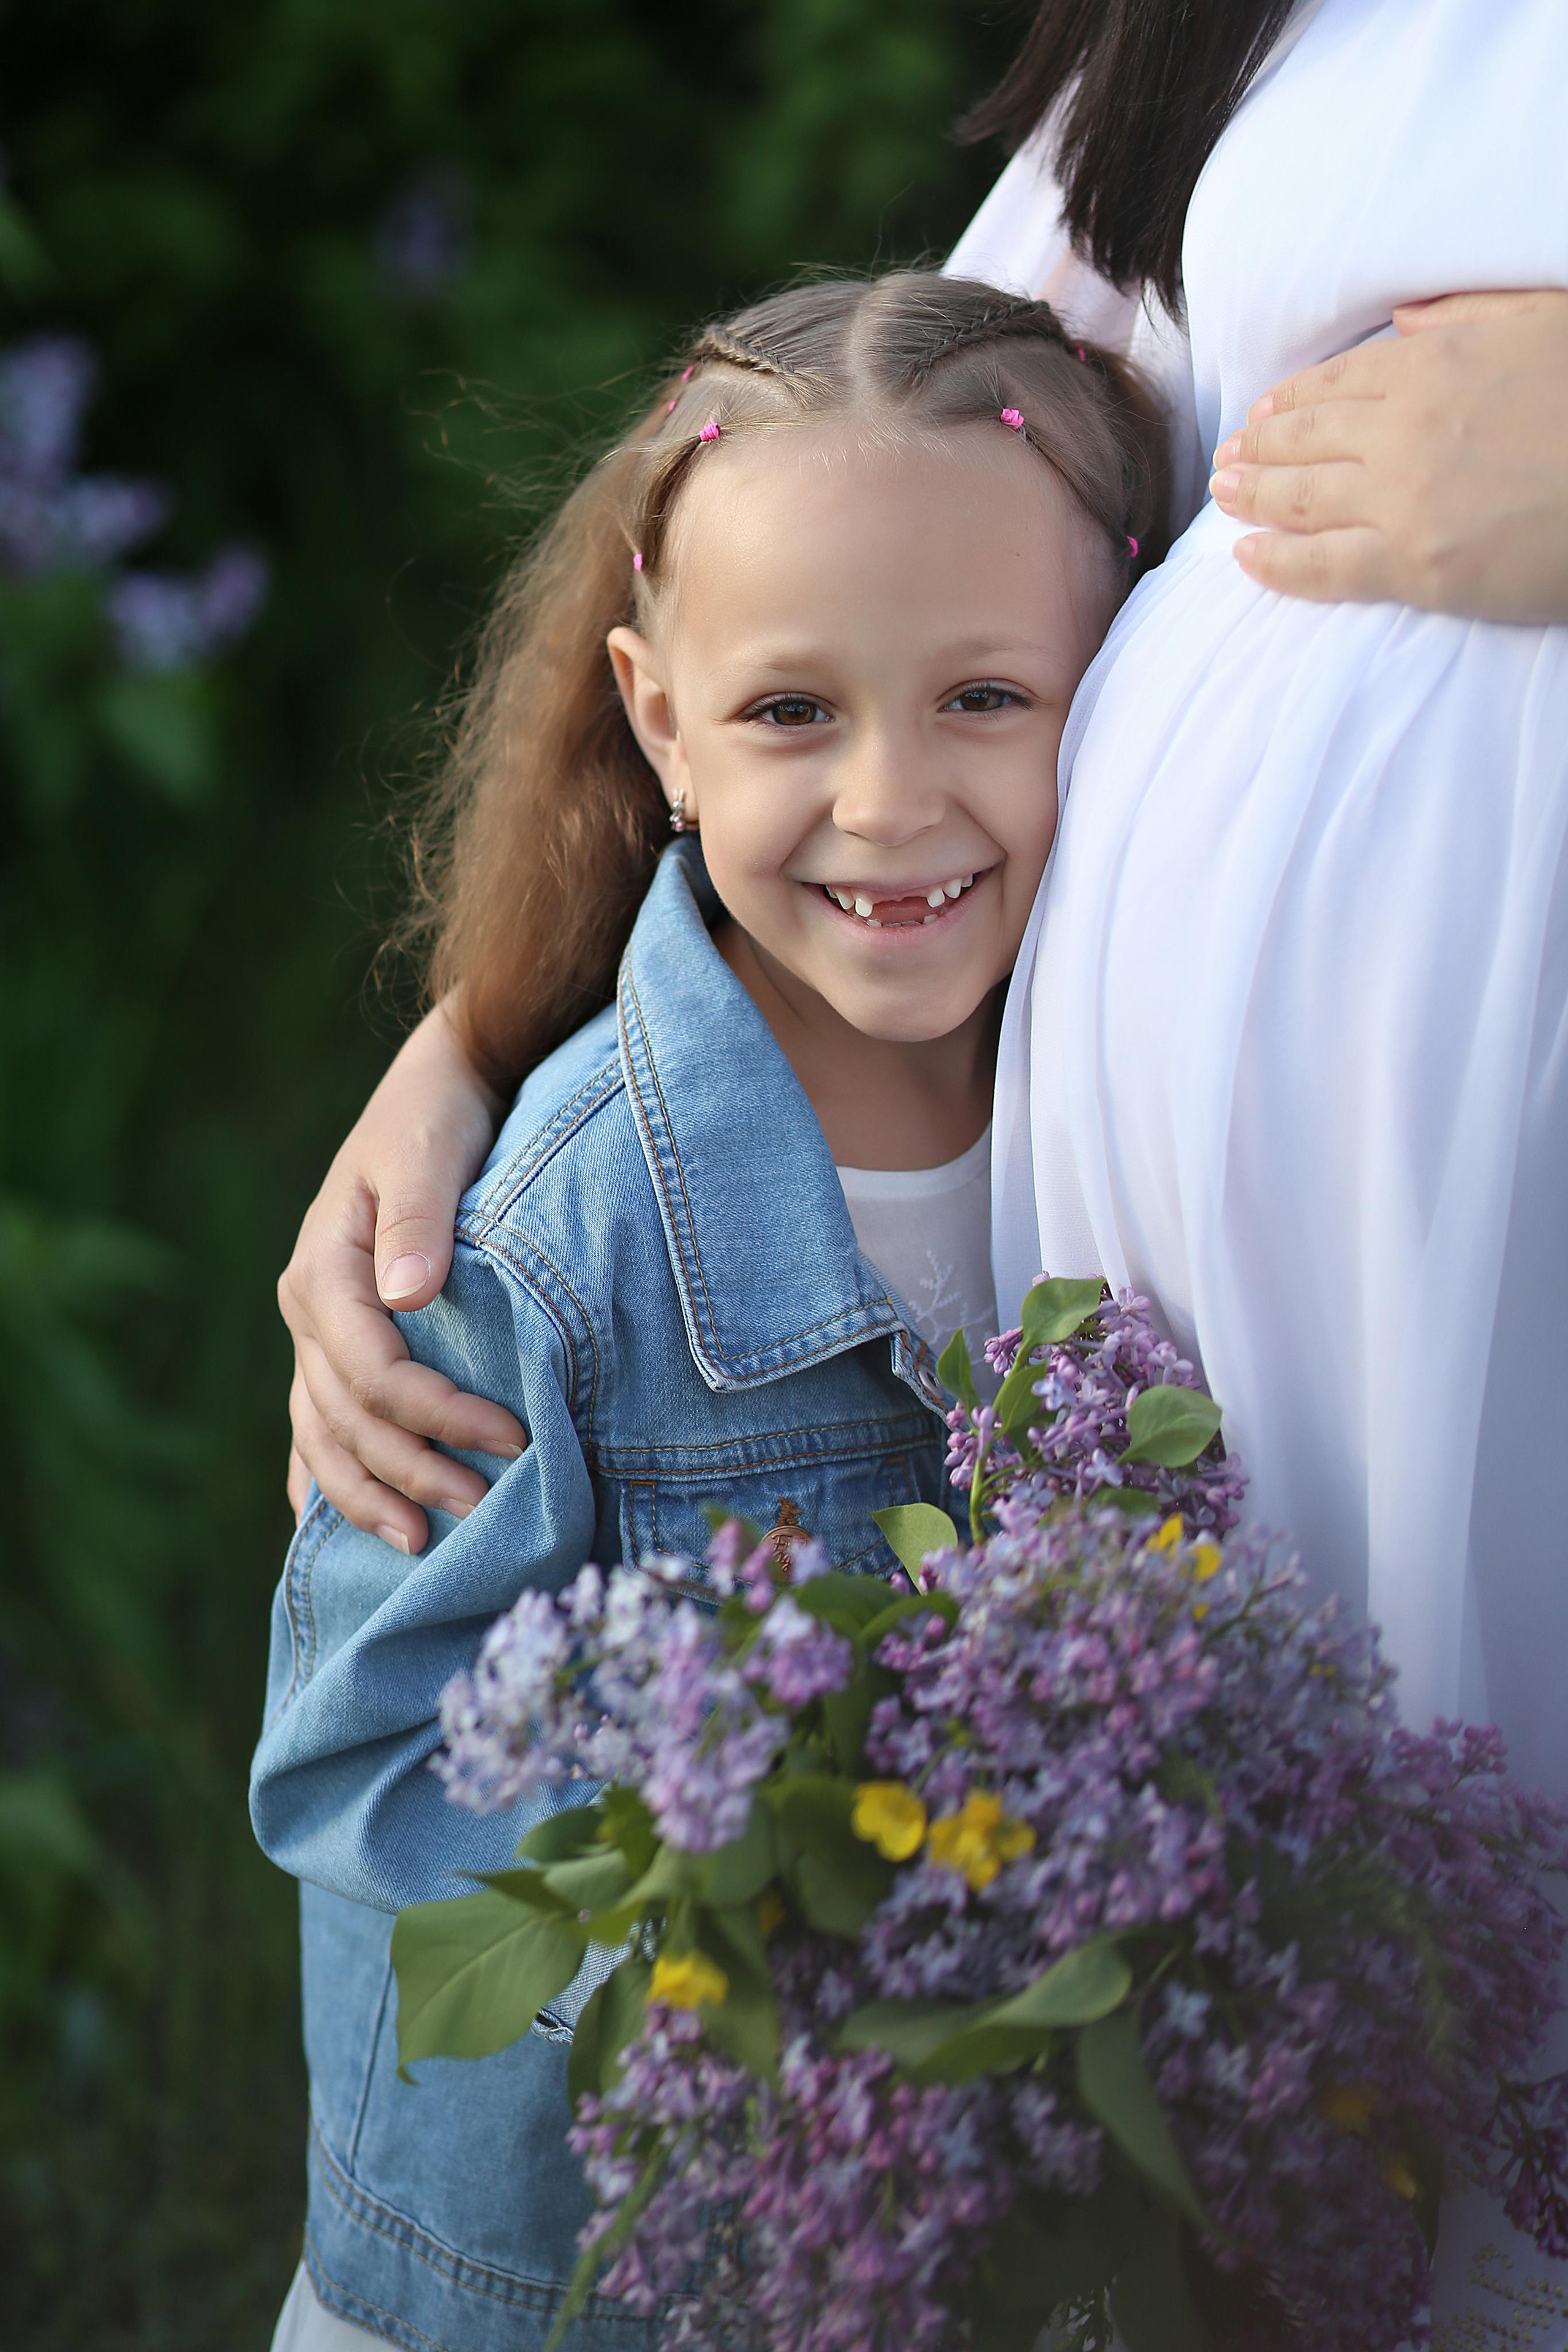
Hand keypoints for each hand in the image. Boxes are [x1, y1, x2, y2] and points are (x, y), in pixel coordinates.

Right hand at [279, 1003, 523, 1552]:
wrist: (439, 1089)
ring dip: (368, 1495)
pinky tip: (349, 1522)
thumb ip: (420, 1220)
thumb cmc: (440, 1116)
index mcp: (323, 1269)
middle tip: (484, 1514)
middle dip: (412, 1472)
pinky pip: (318, 1425)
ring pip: (324, 1435)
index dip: (437, 1415)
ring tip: (421, 1543)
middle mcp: (309, 1309)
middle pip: (348, 1418)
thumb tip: (407, 1293)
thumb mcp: (430, 1151)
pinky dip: (331, 1478)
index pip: (372, 1371)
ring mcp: (315, 1333)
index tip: (513, 1439)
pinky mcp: (338, 1343)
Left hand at [1207, 289, 1567, 620]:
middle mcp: (1403, 429)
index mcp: (1437, 362)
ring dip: (1251, 496)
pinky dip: (1274, 564)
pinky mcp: (1414, 567)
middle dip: (1258, 448)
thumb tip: (1408, 321)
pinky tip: (1244, 558)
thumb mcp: (1545, 321)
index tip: (1263, 414)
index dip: (1291, 402)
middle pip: (1304, 440)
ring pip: (1298, 500)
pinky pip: (1322, 569)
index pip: (1336, 383)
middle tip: (1228, 459)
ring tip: (1225, 494)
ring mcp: (1402, 501)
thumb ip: (1471, 317)